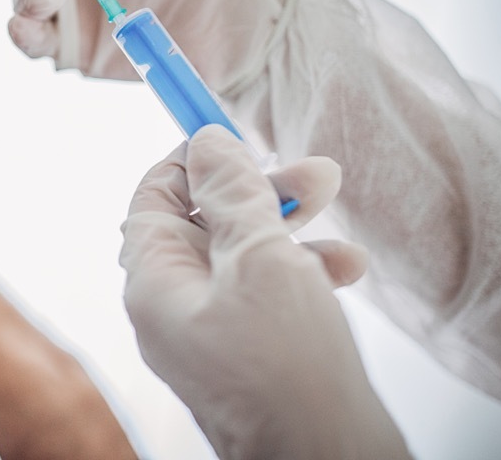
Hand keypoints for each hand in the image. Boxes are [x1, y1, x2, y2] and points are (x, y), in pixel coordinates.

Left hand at [119, 126, 408, 459]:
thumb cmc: (286, 366)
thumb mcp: (259, 256)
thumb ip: (231, 194)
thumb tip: (206, 142)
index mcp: (155, 280)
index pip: (154, 197)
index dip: (191, 160)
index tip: (232, 134)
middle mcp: (174, 305)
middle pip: (204, 221)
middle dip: (258, 188)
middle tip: (316, 171)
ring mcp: (211, 332)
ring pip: (242, 253)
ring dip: (289, 224)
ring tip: (336, 202)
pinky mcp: (250, 354)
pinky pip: (267, 294)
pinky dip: (302, 271)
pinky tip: (347, 266)